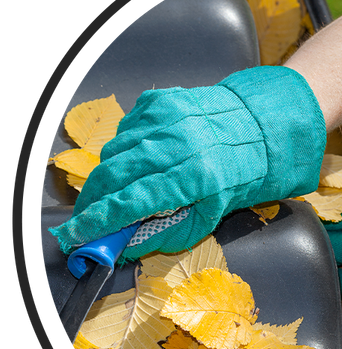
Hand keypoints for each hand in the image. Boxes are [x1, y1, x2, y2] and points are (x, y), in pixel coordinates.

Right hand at [50, 66, 325, 262]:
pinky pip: (126, 129)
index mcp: (194, 178)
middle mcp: (175, 144)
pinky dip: (126, 149)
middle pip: (113, 175)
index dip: (97, 222)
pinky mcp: (160, 101)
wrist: (258, 126)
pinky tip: (144, 157)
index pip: (131, 203)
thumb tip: (126, 247)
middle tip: (88, 217)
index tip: (77, 235)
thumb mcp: (212, 216)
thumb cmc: (240, 176)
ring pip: (114, 152)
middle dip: (93, 201)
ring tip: (124, 187)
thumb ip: (168, 234)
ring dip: (110, 176)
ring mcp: (165, 119)